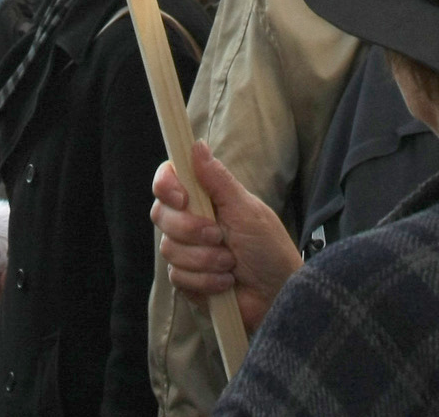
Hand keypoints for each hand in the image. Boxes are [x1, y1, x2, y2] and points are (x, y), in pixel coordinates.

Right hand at [150, 142, 304, 334]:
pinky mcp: (186, 280)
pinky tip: (225, 283)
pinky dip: (205, 281)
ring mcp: (186, 251)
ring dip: (204, 259)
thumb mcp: (246, 210)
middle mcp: (190, 221)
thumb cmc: (268, 248)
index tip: (183, 198)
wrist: (277, 295)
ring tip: (230, 263)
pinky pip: (177, 277)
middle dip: (191, 230)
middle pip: (160, 214)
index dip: (166, 186)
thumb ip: (218, 180)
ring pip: (169, 248)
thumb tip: (196, 144)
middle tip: (219, 236)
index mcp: (204, 197)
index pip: (166, 180)